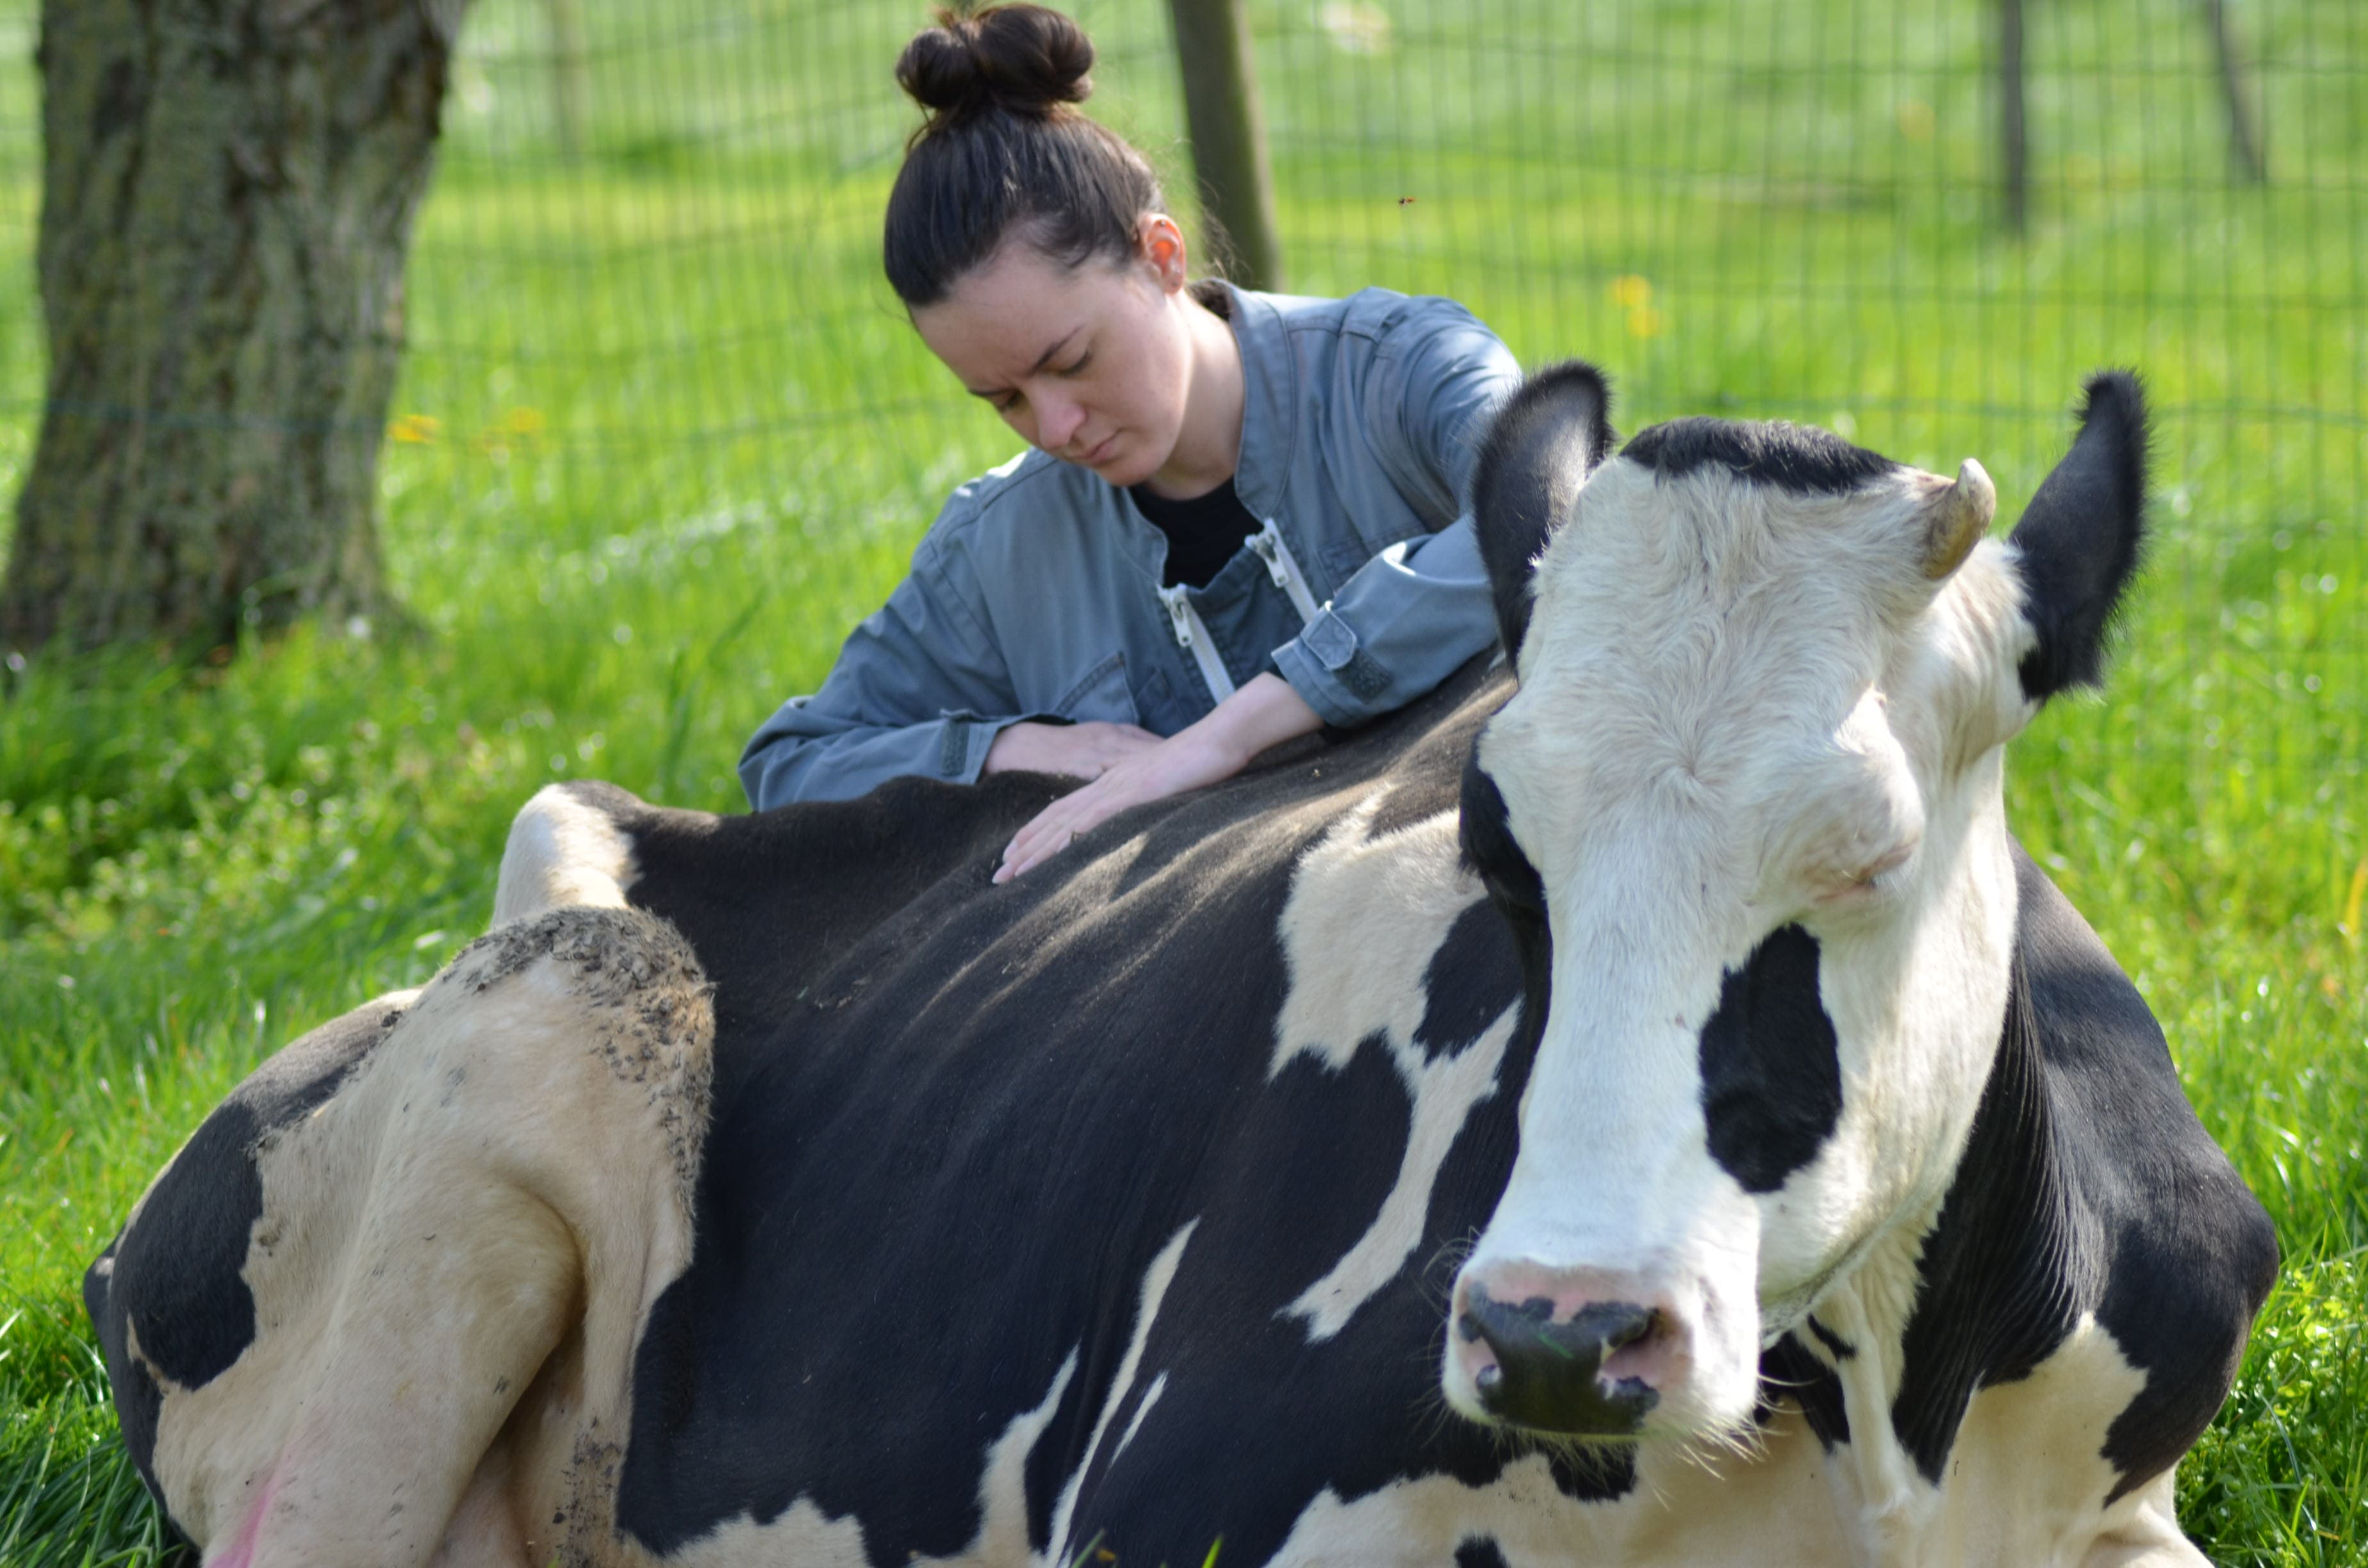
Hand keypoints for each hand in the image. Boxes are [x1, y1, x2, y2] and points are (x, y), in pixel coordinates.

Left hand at [994, 727, 1242, 882]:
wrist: (1219, 739)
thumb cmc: (1202, 763)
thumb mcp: (1167, 789)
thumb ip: (1148, 803)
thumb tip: (1142, 824)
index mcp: (1113, 783)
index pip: (1065, 811)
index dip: (1038, 834)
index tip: (1016, 855)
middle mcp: (1106, 784)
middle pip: (1054, 819)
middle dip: (1024, 848)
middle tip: (998, 875)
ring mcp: (1117, 789)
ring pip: (1064, 824)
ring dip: (1034, 851)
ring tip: (1010, 874)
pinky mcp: (1131, 795)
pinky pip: (1091, 821)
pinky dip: (1066, 841)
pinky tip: (1049, 859)